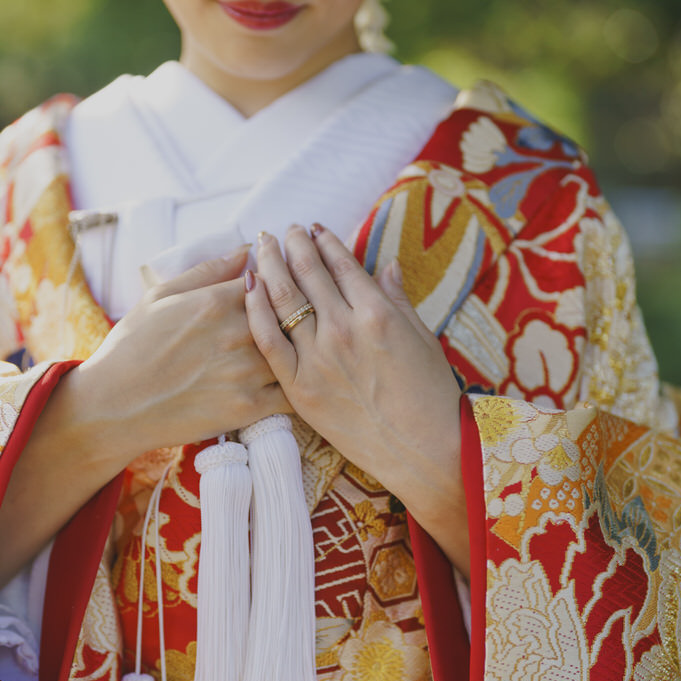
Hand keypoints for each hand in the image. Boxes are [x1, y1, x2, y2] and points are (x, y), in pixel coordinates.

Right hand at [77, 246, 289, 457]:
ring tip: (304, 348)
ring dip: (302, 349)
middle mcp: (237, 333)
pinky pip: (292, 393)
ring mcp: (246, 372)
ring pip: (296, 352)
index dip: (277, 282)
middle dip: (296, 313)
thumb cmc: (131, 348)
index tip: (279, 287)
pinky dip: (299, 385)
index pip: (269, 279)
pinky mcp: (249, 407)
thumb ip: (207, 271)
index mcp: (216, 302)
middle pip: (289, 314)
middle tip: (300, 315)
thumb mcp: (160, 296)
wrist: (115, 406)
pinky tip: (299, 381)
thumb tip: (247, 250)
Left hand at [244, 225, 468, 571]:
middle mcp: (343, 329)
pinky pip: (268, 340)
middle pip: (307, 273)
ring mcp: (318, 358)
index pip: (341, 264)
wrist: (424, 451)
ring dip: (269, 265)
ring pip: (283, 299)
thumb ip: (397, 299)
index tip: (314, 229)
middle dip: (293, 244)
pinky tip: (249, 287)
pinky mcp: (299, 387)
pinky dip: (255, 309)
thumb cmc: (431, 395)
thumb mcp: (422, 338)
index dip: (324, 241)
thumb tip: (384, 265)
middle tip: (283, 230)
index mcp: (376, 313)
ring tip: (261, 247)